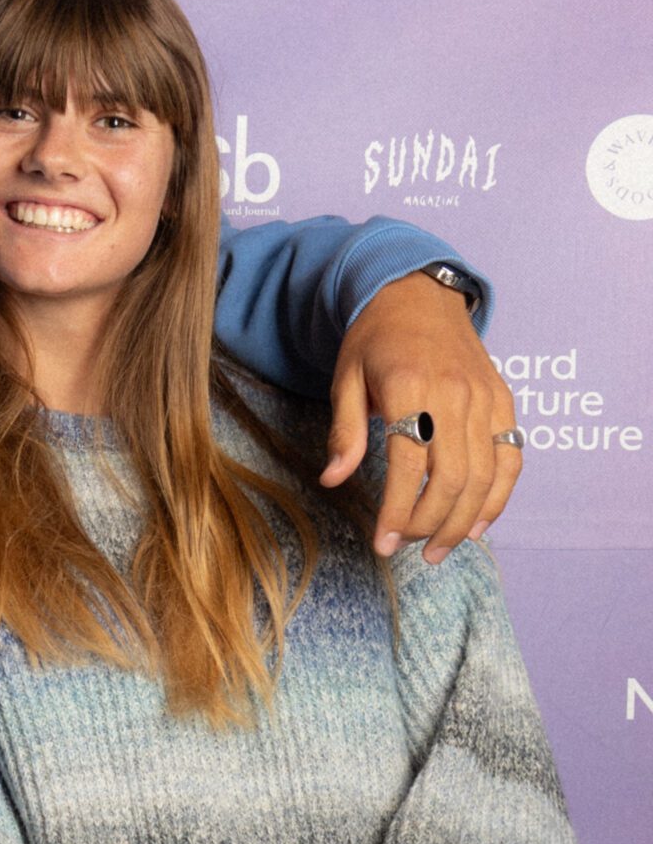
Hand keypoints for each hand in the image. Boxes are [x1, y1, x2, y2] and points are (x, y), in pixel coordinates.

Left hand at [322, 273, 518, 561]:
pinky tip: (478, 525)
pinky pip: (511, 457)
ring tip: (438, 550)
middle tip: (407, 549)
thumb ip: (346, 431)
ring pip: (484, 475)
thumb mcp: (345, 378)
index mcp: (410, 387)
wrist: (418, 293)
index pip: (409, 465)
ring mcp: (485, 398)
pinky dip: (498, 496)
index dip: (397, 512)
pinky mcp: (503, 401)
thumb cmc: (375, 339)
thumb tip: (333, 480)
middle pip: (452, 478)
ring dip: (463, 521)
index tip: (382, 543)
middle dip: (430, 524)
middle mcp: (455, 394)